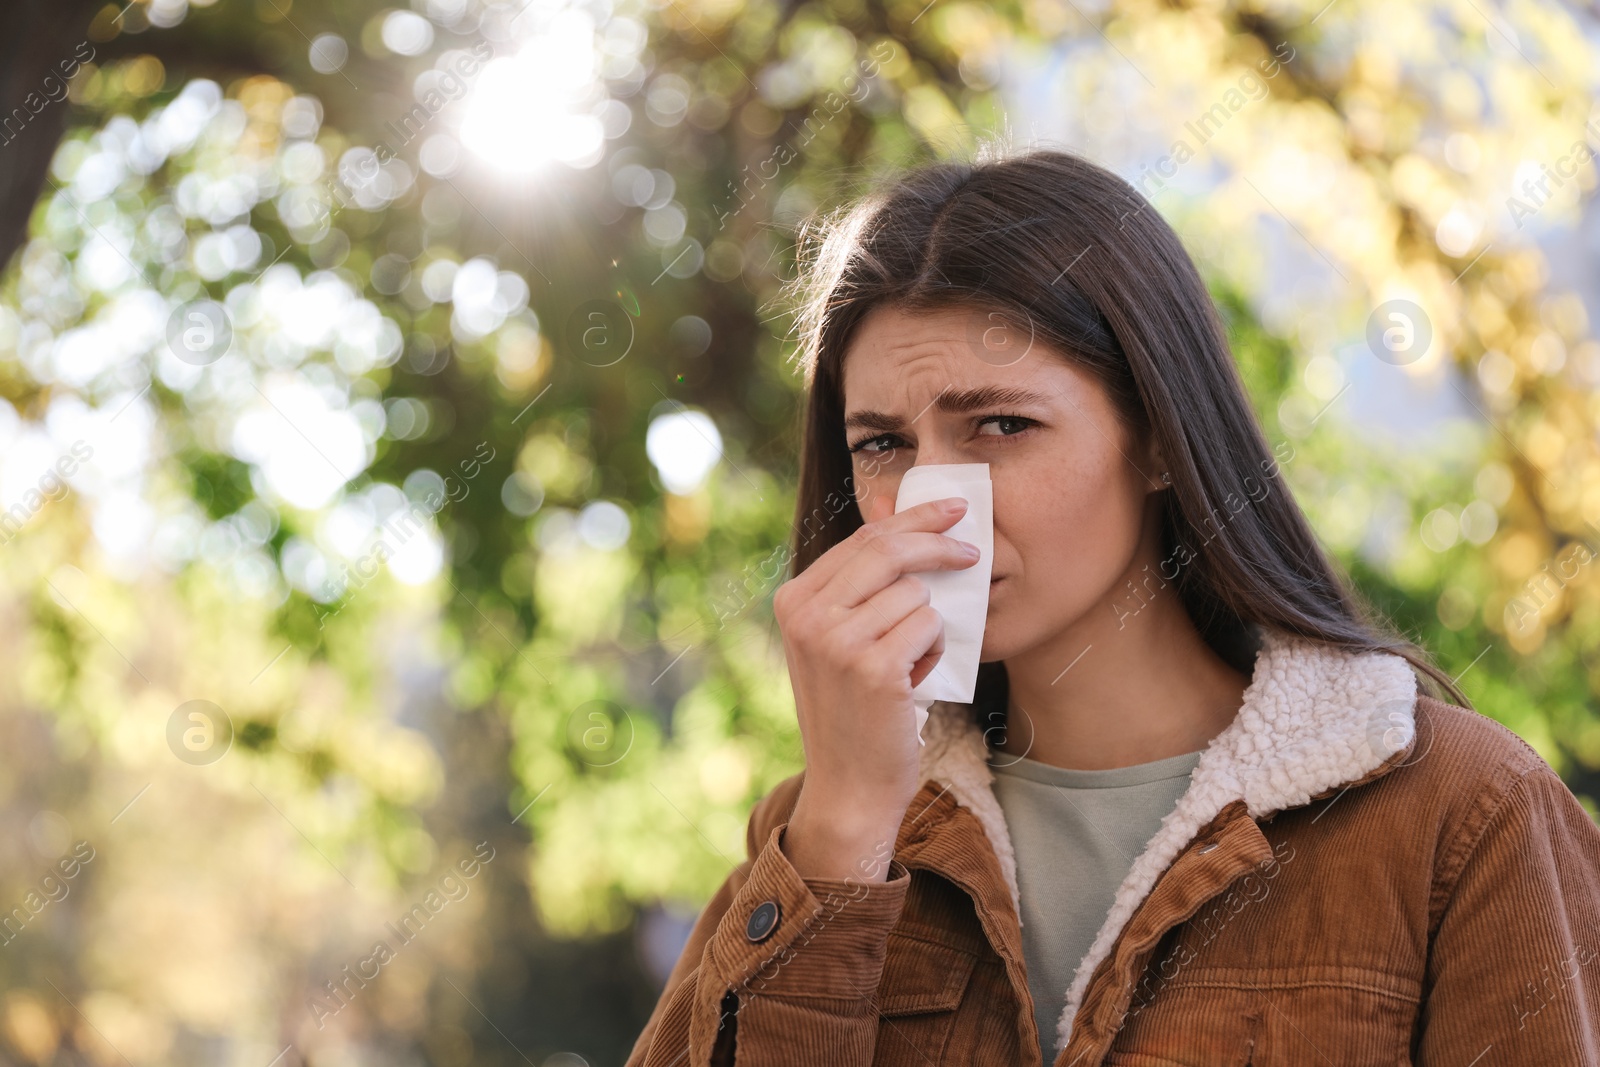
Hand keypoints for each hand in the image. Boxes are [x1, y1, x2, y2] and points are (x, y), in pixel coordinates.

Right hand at [773, 492, 980, 880]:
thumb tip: (889, 501)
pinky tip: (912, 680)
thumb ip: (862, 573)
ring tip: (908, 662)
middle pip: (889, 550)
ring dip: (928, 623)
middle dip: (938, 542)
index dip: (913, 517)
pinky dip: (932, 650)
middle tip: (973, 549)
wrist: (849, 785)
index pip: (863, 538)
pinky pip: (928, 626)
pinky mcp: (873, 667)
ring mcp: (837, 641)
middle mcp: (807, 615)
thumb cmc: (853, 708)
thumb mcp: (841, 635)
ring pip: (915, 593)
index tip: (953, 508)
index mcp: (794, 600)